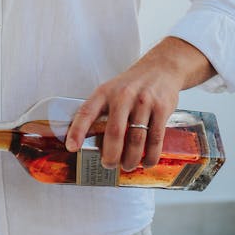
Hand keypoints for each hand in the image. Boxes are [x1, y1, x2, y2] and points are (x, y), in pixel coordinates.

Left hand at [65, 37, 214, 170]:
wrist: (161, 69)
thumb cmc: (132, 85)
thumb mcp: (111, 91)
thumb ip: (101, 112)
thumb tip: (88, 141)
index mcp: (105, 92)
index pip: (86, 112)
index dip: (77, 131)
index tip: (72, 147)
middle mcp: (123, 96)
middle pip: (115, 132)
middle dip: (110, 155)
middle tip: (108, 165)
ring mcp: (144, 102)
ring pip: (136, 139)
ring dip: (131, 158)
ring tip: (127, 165)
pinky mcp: (162, 109)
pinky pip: (156, 138)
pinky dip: (150, 155)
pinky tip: (146, 162)